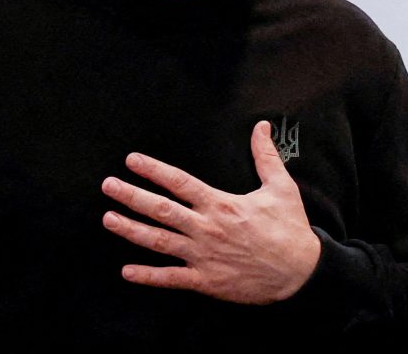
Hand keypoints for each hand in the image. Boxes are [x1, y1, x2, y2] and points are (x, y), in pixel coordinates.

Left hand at [100, 121, 321, 303]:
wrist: (299, 271)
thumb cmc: (290, 228)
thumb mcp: (282, 187)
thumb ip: (266, 156)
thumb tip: (261, 126)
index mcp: (222, 204)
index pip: (180, 182)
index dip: (154, 170)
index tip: (133, 160)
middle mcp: (207, 228)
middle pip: (161, 210)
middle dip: (132, 196)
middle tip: (108, 185)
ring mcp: (203, 256)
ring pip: (159, 242)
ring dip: (131, 230)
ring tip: (108, 219)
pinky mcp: (205, 280)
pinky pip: (170, 278)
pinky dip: (148, 276)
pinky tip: (126, 271)